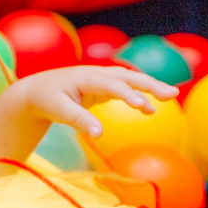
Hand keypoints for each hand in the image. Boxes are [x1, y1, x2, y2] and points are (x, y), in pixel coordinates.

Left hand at [14, 66, 179, 138]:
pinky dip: (138, 93)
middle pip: (126, 77)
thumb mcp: (57, 111)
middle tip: (171, 94)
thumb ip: (78, 120)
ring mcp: (100, 77)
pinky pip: (124, 87)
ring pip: (128, 79)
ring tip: (169, 96)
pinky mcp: (102, 85)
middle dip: (149, 84)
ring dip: (149, 86)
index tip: (143, 106)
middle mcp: (96, 73)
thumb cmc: (46, 99)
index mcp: (84, 77)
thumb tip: (99, 135)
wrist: (36, 90)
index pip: (110, 84)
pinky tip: (150, 107)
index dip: (128, 94)